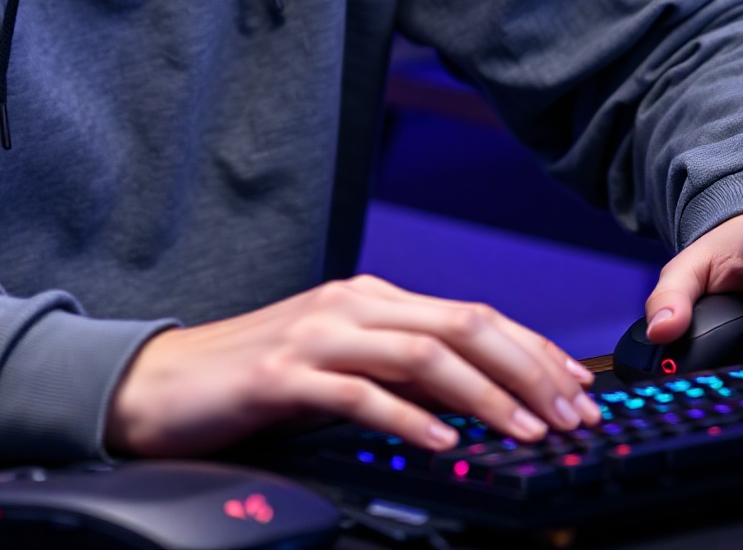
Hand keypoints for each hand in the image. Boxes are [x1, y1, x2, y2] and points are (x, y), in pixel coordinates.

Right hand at [105, 275, 599, 457]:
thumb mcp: (340, 366)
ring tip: (526, 432)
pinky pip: (361, 392)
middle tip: (574, 416)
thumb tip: (479, 403)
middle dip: (529, 370)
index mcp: (370, 299)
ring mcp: (318, 334)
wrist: (162, 383)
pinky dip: (410, 418)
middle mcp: (352, 304)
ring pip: (424, 352)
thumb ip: (402, 374)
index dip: (534, 352)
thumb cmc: (253, 380)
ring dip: (485, 395)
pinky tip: (442, 444)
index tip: (579, 392)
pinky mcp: (285, 372)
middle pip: (463, 324)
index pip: (473, 315)